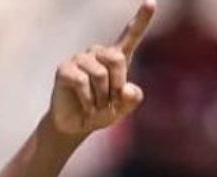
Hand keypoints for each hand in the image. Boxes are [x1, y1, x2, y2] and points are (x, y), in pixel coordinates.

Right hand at [46, 0, 154, 136]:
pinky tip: (87, 108)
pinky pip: (82, 82)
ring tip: (97, 107)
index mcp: (116, 57)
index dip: (141, 19)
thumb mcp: (122, 109)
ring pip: (99, 74)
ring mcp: (79, 59)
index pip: (131, 35)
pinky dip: (88, 101)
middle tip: (111, 103)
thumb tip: (126, 89)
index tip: (151, 2)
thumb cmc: (101, 112)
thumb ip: (131, 100)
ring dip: (102, 97)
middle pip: (116, 58)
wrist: (75, 125)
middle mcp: (97, 53)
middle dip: (117, 85)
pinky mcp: (64, 69)